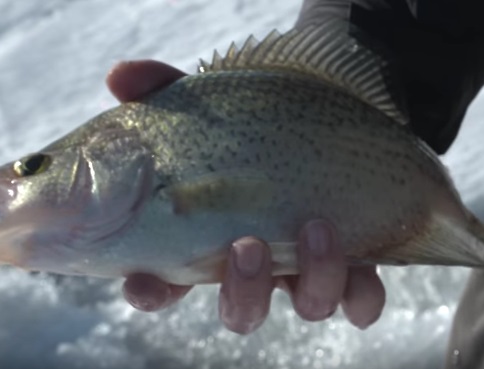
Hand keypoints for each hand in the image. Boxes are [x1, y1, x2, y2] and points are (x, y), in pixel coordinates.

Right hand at [107, 60, 385, 333]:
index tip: (146, 282)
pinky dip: (362, 295)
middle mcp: (259, 264)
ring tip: (316, 225)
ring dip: (312, 278)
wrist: (332, 111)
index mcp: (211, 239)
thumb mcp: (209, 101)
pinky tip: (362, 260)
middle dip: (243, 291)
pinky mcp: (355, 264)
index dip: (152, 292)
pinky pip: (360, 303)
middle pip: (242, 310)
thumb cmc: (255, 119)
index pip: (166, 283)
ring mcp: (307, 268)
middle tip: (247, 245)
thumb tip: (121, 76)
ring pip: (307, 306)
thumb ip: (162, 89)